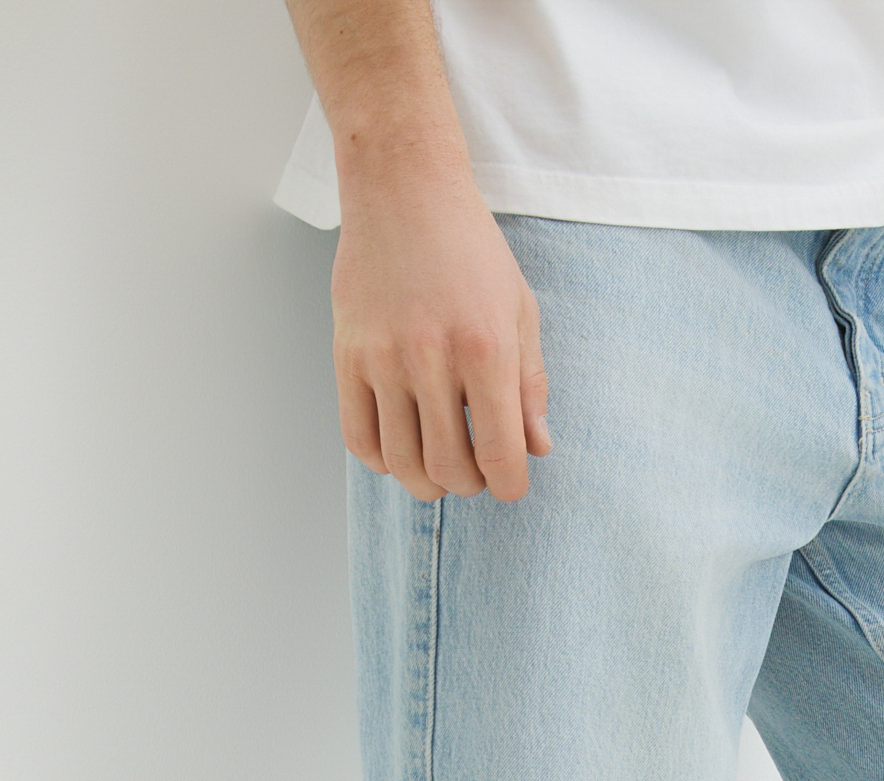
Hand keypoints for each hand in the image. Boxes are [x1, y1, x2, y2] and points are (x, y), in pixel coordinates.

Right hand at [331, 166, 550, 503]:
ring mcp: (383, 358)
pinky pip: (358, 438)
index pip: (499, 455)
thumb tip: (537, 449)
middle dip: (470, 485)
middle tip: (476, 468)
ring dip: (426, 482)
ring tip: (439, 465)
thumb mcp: (520, 311)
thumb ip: (530, 386)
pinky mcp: (346, 354)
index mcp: (486, 349)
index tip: (510, 482)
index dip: (509, 485)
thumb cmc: (471, 250)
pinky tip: (402, 446)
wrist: (404, 190)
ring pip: (402, 463)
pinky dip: (382, 461)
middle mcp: (432, 357)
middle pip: (449, 469)